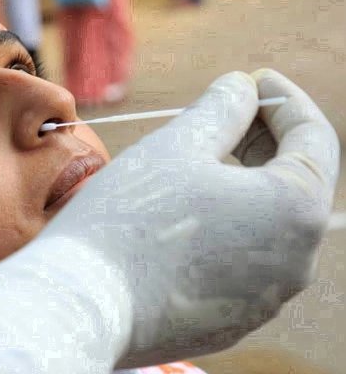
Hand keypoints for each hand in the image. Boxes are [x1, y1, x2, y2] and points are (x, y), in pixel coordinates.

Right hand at [0, 70, 338, 372]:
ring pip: (267, 225)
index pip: (314, 138)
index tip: (255, 79)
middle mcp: (296, 261)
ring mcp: (264, 298)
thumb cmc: (131, 217)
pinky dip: (227, 227)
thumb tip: (241, 88)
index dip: (284, 100)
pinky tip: (188, 212)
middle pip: (294, 183)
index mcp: (295, 210)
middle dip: (265, 140)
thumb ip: (223, 106)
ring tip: (202, 160)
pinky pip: (242, 261)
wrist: (84, 303)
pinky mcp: (231, 320)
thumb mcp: (178, 144)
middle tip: (228, 112)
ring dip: (245, 184)